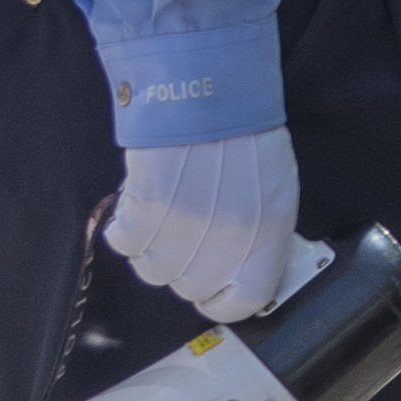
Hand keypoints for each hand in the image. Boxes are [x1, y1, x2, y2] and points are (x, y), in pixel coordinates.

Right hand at [104, 131, 306, 323]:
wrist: (210, 96)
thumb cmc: (246, 139)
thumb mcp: (276, 194)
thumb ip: (260, 237)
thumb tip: (239, 265)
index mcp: (266, 241)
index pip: (243, 303)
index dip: (222, 299)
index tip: (212, 290)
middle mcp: (226, 246)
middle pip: (189, 288)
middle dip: (183, 265)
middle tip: (184, 233)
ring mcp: (183, 233)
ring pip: (152, 270)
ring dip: (152, 246)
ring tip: (163, 212)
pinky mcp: (146, 213)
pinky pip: (124, 242)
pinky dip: (126, 226)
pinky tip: (140, 202)